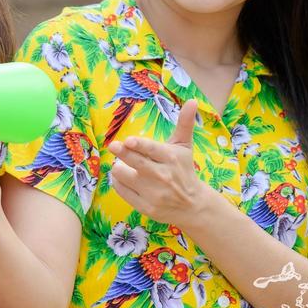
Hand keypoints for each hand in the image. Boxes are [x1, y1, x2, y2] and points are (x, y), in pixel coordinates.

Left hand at [107, 98, 208, 226]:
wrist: (192, 205)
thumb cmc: (183, 170)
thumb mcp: (184, 147)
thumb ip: (184, 123)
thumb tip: (192, 100)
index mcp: (171, 158)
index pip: (152, 150)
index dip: (139, 145)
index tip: (129, 141)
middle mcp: (162, 176)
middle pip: (135, 162)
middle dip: (122, 152)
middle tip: (114, 146)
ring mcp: (153, 193)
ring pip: (123, 175)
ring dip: (118, 168)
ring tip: (123, 165)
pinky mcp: (145, 207)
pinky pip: (121, 190)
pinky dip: (118, 182)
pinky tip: (123, 178)